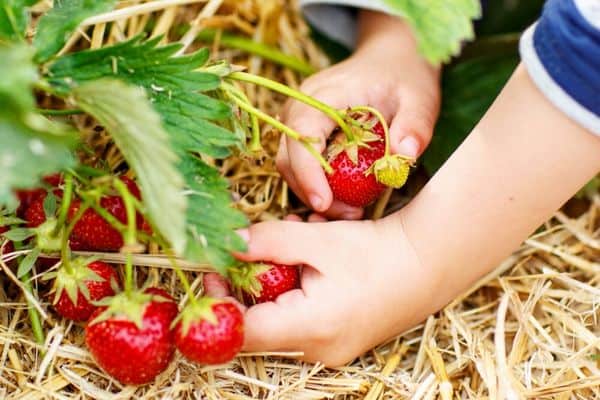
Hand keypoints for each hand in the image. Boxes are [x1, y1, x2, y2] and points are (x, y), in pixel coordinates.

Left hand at [204, 213, 444, 365]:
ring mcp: (330, 350)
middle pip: (259, 325)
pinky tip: (312, 257)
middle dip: (251, 283)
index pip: (242, 332)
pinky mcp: (339, 341)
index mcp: (311, 329)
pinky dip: (295, 289)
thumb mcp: (316, 240)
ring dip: (276, 280)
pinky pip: (301, 319)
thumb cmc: (378, 251)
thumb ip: (266, 242)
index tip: (213, 269)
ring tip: (295, 240)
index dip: (218, 302)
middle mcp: (318, 351)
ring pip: (280, 319)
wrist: (431, 262)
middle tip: (256, 246)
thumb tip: (228, 244)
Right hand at [277, 10, 439, 218]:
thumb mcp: (420, 98)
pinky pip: (301, 163)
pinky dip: (318, 185)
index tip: (324, 203)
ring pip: (291, 164)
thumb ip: (415, 125)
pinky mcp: (307, 131)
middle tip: (350, 214)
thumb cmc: (406, 76)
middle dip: (312, 191)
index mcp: (326, 93)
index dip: (307, 172)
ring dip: (314, 192)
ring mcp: (300, 118)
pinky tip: (346, 198)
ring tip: (352, 210)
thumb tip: (404, 154)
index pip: (302, 134)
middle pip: (289, 157)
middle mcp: (302, 105)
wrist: (392, 59)